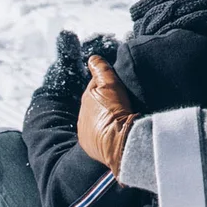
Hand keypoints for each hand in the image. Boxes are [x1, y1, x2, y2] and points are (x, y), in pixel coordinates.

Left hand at [77, 56, 136, 175]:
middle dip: (106, 103)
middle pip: (96, 104)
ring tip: (121, 120)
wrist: (120, 143)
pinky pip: (97, 137)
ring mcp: (85, 132)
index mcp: (87, 98)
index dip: (109, 85)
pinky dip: (105, 134)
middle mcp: (82, 115)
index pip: (97, 87)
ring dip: (106, 119)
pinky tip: (116, 133)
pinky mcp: (90, 147)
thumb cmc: (116, 113)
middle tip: (123, 104)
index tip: (121, 88)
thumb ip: (101, 70)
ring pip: (96, 121)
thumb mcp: (110, 85)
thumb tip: (92, 58)